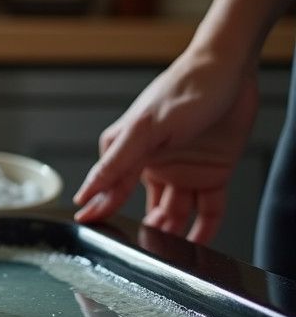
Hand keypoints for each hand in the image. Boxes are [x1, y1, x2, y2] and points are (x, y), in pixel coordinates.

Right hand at [72, 51, 257, 243]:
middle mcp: (153, 164)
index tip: (93, 233)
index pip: (112, 190)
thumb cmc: (184, 89)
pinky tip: (201, 243)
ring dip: (173, 231)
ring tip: (171, 247)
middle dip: (143, 229)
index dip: (103, 212)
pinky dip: (206, 227)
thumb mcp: (144, 129)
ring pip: (175, 213)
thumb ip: (115, 165)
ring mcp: (182, 170)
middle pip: (143, 207)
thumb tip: (86, 194)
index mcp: (129, 151)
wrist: (232, 69)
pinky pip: (208, 209)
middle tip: (144, 247)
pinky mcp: (211, 173)